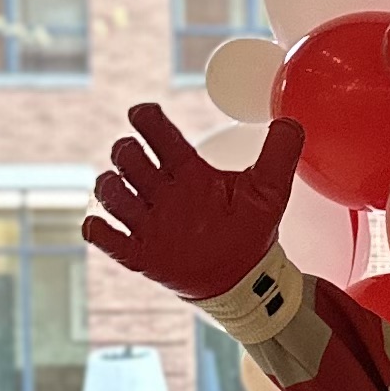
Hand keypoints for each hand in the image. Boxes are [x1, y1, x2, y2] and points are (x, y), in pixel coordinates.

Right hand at [83, 102, 304, 304]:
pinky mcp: (141, 253)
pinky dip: (99, 230)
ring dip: (111, 188)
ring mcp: (149, 222)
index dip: (146, 120)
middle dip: (127, 153)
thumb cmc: (251, 229)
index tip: (142, 112)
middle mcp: (163, 191)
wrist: (246, 277)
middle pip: (128, 158)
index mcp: (188, 170)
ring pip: (110, 194)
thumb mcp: (270, 189)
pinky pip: (107, 239)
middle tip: (141, 162)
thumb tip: (291, 120)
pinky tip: (102, 227)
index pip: (158, 135)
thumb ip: (280, 153)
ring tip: (128, 195)